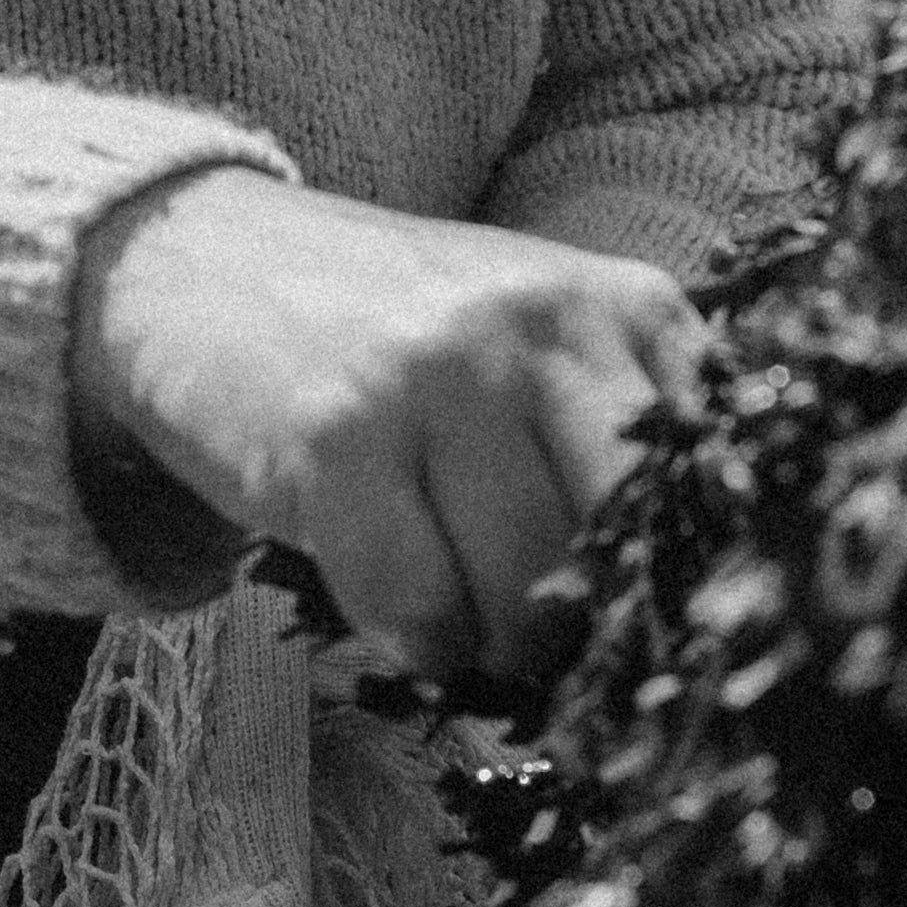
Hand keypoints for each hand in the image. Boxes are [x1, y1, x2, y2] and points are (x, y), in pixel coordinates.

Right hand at [70, 169, 708, 688]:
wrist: (193, 260)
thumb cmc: (389, 333)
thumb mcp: (533, 340)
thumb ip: (621, 433)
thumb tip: (691, 607)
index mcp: (619, 303)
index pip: (713, 480)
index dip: (683, 579)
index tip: (641, 619)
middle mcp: (541, 322)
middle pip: (626, 547)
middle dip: (585, 625)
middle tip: (535, 635)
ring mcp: (439, 373)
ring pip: (525, 593)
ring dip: (492, 645)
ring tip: (456, 614)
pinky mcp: (338, 437)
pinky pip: (418, 606)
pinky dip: (414, 643)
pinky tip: (394, 608)